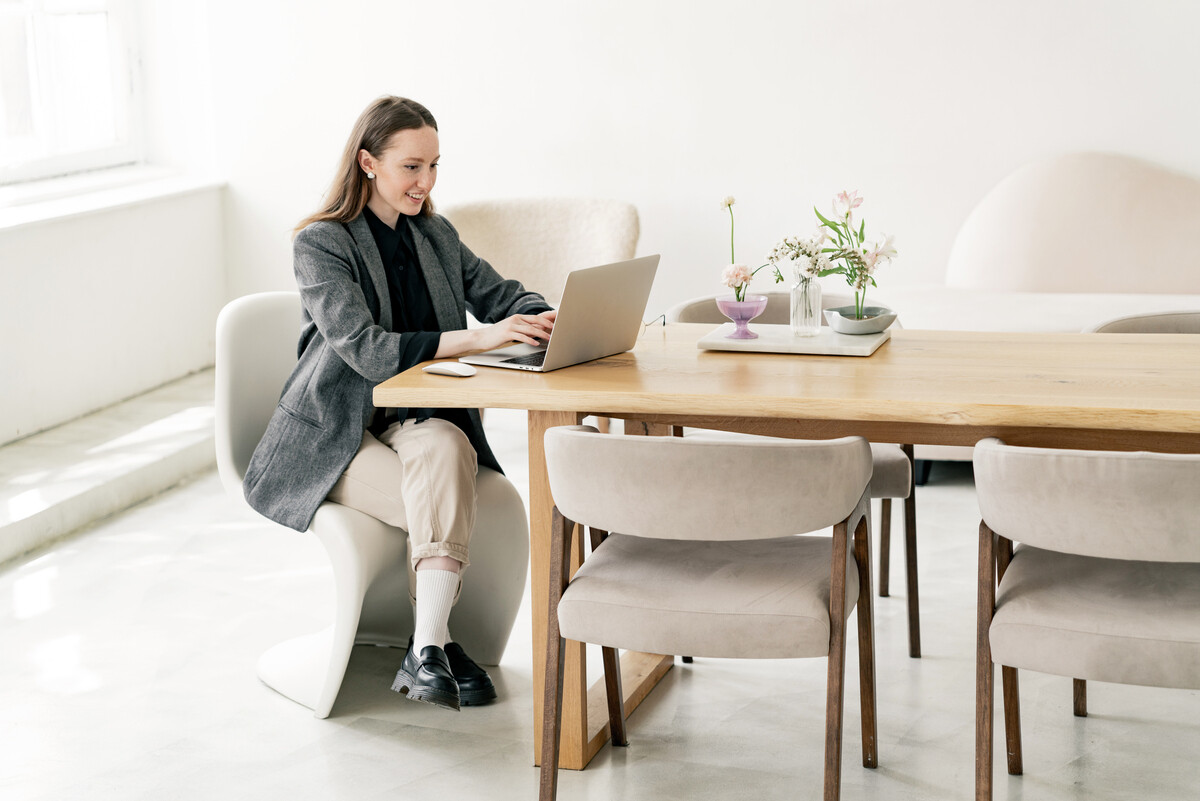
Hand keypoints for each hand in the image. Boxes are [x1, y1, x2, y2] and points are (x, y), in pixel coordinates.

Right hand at [434, 310, 555, 358]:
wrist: (481, 337)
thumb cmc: (497, 335)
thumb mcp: (512, 330)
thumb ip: (524, 329)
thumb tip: (538, 332)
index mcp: (518, 317)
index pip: (536, 317)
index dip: (547, 320)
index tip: (557, 323)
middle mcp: (516, 319)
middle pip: (536, 321)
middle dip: (548, 326)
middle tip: (558, 330)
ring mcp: (511, 325)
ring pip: (530, 329)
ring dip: (542, 334)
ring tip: (550, 339)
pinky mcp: (507, 333)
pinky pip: (521, 336)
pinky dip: (530, 340)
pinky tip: (536, 343)